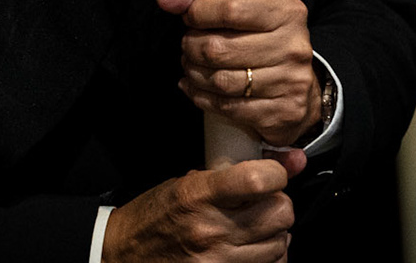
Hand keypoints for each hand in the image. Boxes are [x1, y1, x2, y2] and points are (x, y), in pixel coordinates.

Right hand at [103, 159, 296, 261]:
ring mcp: (218, 260)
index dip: (276, 173)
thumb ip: (233, 174)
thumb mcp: (186, 183)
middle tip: (264, 201)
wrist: (125, 253)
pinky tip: (252, 247)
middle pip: (280, 213)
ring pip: (280, 244)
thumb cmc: (155, 216)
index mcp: (197, 195)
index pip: (258, 180)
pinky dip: (268, 256)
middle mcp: (211, 230)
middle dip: (278, 204)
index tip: (273, 173)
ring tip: (255, 226)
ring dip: (275, 233)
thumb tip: (290, 162)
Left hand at [157, 0, 319, 146]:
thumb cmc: (259, 34)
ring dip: (194, 73)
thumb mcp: (238, 0)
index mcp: (286, 11)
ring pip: (222, 81)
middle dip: (191, 47)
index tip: (190, 16)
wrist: (298, 82)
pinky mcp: (283, 112)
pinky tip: (195, 88)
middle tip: (187, 45)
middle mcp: (294, 46)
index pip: (231, 9)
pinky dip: (203, 98)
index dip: (199, 13)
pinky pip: (229, 107)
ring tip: (190, 66)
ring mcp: (291, 82)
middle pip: (219, 49)